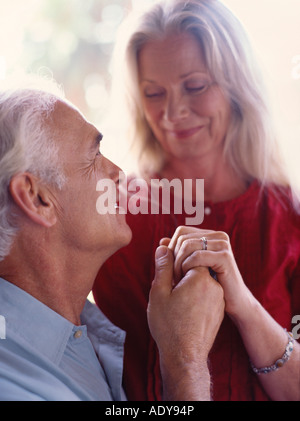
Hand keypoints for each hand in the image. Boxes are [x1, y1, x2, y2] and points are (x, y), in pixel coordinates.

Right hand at [147, 244, 224, 362]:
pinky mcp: (219, 310)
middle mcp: (214, 285)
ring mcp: (219, 298)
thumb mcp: (159, 292)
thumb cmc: (169, 325)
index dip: (175, 262)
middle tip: (168, 290)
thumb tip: (164, 246)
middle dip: (180, 273)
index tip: (167, 276)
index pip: (189, 255)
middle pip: (195, 267)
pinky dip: (195, 296)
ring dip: (187, 285)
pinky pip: (206, 294)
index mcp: (201, 277)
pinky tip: (184, 310)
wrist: (185, 357)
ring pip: (200, 281)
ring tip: (175, 302)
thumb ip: (163, 266)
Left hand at [163, 226, 250, 318]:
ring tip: (178, 280)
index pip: (181, 232)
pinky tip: (187, 280)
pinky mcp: (225, 257)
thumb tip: (162, 241)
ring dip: (178, 264)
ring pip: (187, 245)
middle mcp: (217, 236)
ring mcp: (222, 245)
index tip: (169, 269)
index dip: (171, 249)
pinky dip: (187, 268)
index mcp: (210, 235)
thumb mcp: (190, 268)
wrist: (232, 304)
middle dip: (173, 258)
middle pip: (183, 238)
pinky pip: (197, 256)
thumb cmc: (209, 287)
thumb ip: (177, 254)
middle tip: (172, 278)